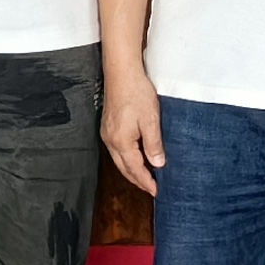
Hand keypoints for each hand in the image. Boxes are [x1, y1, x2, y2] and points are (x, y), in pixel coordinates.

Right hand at [101, 63, 164, 189]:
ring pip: (119, 159)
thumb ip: (154, 144)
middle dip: (137, 180)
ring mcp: (107, 133)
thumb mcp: (151, 120)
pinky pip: (117, 149)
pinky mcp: (108, 126)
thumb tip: (157, 164)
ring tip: (145, 176)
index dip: (146, 181)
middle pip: (124, 168)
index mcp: (121, 141)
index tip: (156, 191)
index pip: (134, 169)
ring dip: (132, 169)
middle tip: (150, 188)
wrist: (122, 72)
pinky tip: (135, 156)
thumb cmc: (136, 92)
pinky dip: (127, 158)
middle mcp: (110, 140)